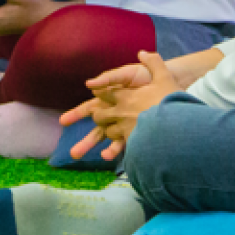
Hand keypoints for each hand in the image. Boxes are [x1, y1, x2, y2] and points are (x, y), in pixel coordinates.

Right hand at [63, 51, 181, 161]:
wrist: (170, 82)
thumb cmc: (146, 76)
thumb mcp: (127, 73)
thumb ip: (109, 78)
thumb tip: (88, 84)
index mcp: (109, 98)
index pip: (89, 108)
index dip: (76, 115)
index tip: (63, 122)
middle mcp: (116, 113)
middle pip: (96, 128)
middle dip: (85, 141)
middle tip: (73, 154)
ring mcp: (126, 124)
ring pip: (108, 139)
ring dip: (98, 150)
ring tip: (91, 162)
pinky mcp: (138, 130)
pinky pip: (125, 142)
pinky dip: (116, 149)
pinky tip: (109, 155)